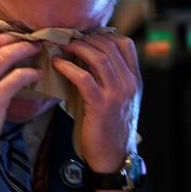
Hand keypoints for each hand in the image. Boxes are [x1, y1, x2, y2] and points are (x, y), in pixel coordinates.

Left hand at [53, 32, 141, 173]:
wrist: (113, 157)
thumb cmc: (108, 126)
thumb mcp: (115, 97)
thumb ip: (107, 76)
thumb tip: (84, 53)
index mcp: (134, 79)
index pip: (125, 43)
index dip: (103, 34)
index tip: (84, 34)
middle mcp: (129, 83)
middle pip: (109, 46)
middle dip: (86, 38)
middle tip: (67, 36)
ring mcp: (117, 94)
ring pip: (98, 57)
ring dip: (76, 47)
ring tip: (61, 45)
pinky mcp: (100, 105)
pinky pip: (83, 77)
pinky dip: (68, 67)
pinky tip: (56, 63)